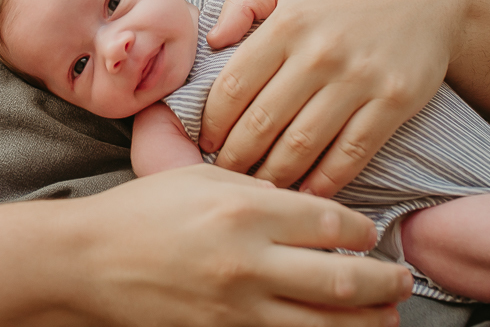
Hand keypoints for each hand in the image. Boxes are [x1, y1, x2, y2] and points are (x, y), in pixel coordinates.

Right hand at [73, 164, 411, 325]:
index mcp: (244, 211)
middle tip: (401, 281)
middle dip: (385, 283)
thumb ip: (258, 188)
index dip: (363, 230)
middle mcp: (248, 262)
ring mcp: (237, 309)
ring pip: (326, 325)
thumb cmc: (143, 210)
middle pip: (344, 280)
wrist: (89, 261)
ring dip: (367, 323)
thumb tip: (310, 208)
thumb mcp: (200, 178)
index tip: (370, 232)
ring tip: (387, 317)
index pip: (331, 223)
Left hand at [198, 0, 461, 196]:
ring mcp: (358, 79)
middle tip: (224, 172)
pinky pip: (351, 152)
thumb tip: (211, 40)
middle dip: (236, 155)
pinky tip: (307, 193)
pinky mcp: (393, 101)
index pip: (235, 84)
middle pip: (264, 120)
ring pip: (303, 143)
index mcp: (288, 24)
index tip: (204, 140)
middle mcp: (320, 52)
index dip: (214, 120)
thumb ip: (244, 2)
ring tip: (257, 188)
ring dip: (275, 174)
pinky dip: (326, 180)